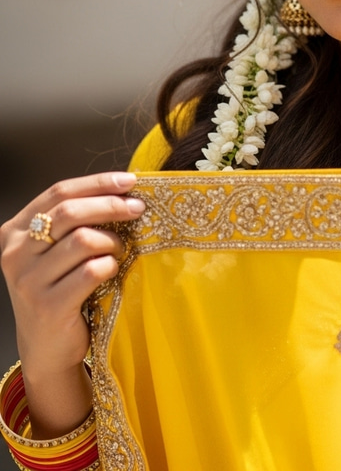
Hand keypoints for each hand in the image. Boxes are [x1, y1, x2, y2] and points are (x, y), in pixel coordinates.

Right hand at [0, 172, 142, 435]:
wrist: (47, 348)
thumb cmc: (60, 291)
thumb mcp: (56, 253)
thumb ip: (75, 223)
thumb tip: (123, 192)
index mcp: (15, 232)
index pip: (58, 192)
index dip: (98, 183)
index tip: (129, 181)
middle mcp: (15, 253)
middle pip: (70, 212)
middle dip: (111, 205)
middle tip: (138, 208)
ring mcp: (28, 280)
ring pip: (84, 240)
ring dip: (112, 242)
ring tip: (119, 251)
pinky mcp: (47, 305)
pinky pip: (92, 271)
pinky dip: (110, 266)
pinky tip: (111, 271)